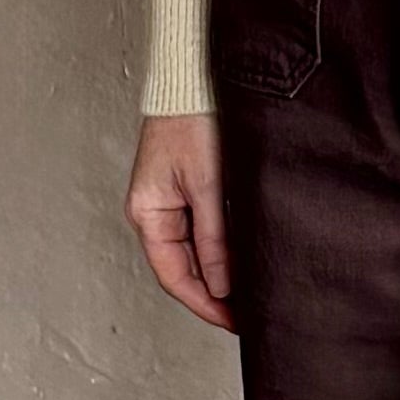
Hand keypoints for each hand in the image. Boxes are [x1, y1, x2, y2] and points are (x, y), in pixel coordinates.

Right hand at [126, 111, 233, 330]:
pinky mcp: (190, 187)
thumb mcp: (208, 184)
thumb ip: (215, 238)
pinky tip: (244, 258)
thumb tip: (223, 285)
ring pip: (196, 251)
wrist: (197, 76)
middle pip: (184, 268)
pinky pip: (204, 230)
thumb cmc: (194, 119)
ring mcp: (172, 199)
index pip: (174, 276)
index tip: (235, 322)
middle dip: (215, 293)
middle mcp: (155, 211)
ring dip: (221, 272)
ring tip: (251, 292)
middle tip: (250, 314)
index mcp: (148, 213)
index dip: (205, 304)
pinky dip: (223, 248)